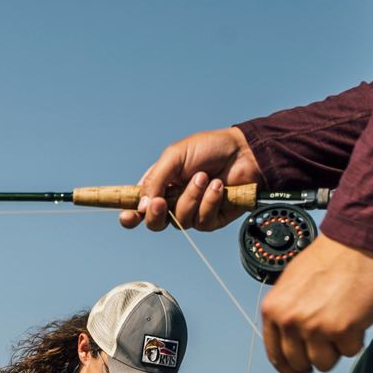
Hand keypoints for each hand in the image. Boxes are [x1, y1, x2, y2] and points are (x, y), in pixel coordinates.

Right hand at [120, 127, 258, 232]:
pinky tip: (218, 187)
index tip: (127, 217)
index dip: (130, 216)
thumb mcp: (175, 156)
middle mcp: (173, 202)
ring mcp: (192, 212)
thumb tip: (142, 207)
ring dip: (191, 198)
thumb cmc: (209, 148)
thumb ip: (155, 180)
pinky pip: (202, 221)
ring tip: (205, 177)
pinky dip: (209, 202)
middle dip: (157, 214)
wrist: (244, 152)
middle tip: (161, 202)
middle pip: (155, 223)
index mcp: (160, 185)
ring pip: (180, 221)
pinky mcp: (212, 219)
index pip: (139, 207)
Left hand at [259, 235, 372, 372]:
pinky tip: (356, 316)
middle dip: (316, 356)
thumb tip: (291, 342)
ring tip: (343, 322)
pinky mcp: (342, 329)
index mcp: (273, 310)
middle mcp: (290, 321)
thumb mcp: (291, 286)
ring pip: (324, 362)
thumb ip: (287, 313)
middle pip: (300, 364)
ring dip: (337, 348)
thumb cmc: (328, 260)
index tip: (300, 370)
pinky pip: (350, 351)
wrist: (356, 242)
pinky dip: (356, 339)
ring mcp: (315, 327)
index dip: (290, 367)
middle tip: (329, 340)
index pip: (276, 355)